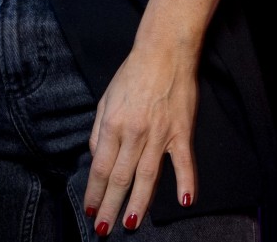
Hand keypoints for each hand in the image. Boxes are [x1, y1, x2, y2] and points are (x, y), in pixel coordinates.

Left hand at [82, 43, 198, 233]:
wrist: (164, 52)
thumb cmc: (132, 74)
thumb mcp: (106, 99)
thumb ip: (100, 131)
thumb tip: (97, 158)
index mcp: (112, 124)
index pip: (100, 167)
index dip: (94, 192)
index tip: (90, 211)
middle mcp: (134, 132)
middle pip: (119, 177)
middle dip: (110, 207)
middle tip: (103, 230)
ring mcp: (159, 134)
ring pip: (147, 176)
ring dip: (138, 203)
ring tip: (129, 224)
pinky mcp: (182, 132)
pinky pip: (183, 162)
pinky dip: (185, 182)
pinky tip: (184, 202)